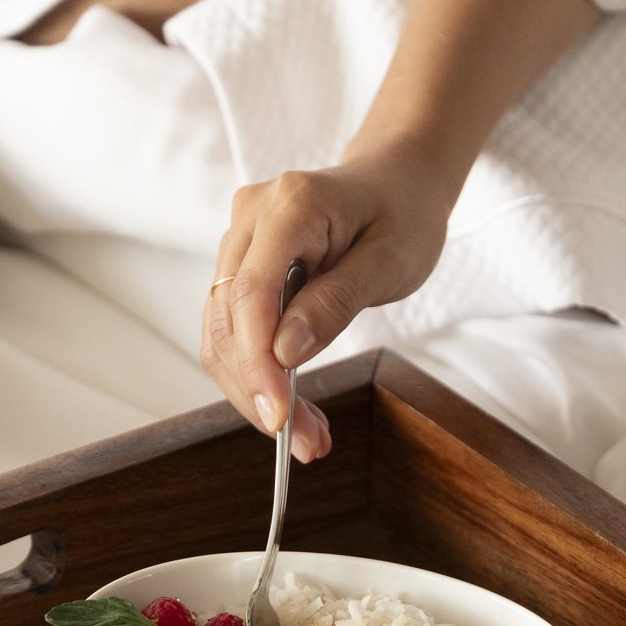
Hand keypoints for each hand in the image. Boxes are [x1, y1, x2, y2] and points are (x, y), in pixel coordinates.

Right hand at [200, 150, 458, 460]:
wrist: (397, 181)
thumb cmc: (403, 214)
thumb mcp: (390, 261)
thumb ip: (336, 302)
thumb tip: (285, 353)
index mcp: (289, 206)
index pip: (251, 295)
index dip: (258, 364)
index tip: (281, 418)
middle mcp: (250, 218)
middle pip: (228, 320)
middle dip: (259, 390)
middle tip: (305, 443)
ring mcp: (239, 240)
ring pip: (222, 331)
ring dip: (255, 390)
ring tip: (306, 435)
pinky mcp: (241, 264)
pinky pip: (234, 327)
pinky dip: (257, 372)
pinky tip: (291, 405)